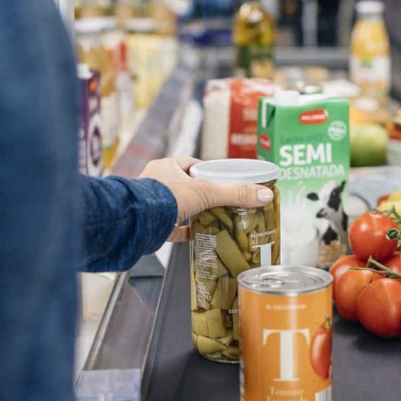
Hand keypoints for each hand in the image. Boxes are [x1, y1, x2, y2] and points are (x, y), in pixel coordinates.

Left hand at [138, 157, 273, 241]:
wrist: (136, 222)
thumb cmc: (164, 198)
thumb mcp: (206, 192)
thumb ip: (235, 194)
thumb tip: (265, 195)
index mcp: (167, 167)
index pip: (192, 164)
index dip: (208, 171)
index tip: (222, 179)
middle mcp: (157, 183)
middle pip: (186, 186)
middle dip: (202, 194)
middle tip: (221, 201)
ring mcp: (152, 204)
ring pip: (177, 206)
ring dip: (193, 212)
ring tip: (213, 217)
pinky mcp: (151, 224)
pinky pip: (170, 227)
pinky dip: (184, 231)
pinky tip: (197, 235)